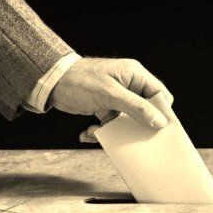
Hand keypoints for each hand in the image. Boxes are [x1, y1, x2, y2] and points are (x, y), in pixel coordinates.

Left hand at [48, 57, 173, 142]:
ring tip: (100, 131)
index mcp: (135, 75)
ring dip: (116, 130)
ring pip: (127, 120)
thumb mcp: (111, 95)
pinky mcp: (106, 107)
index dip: (161, 112)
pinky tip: (89, 132)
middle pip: (145, 110)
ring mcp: (117, 97)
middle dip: (137, 125)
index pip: (159, 94)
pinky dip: (103, 131)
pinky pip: (112, 123)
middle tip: (133, 136)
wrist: (51, 83)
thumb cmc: (80, 81)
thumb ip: (136, 107)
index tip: (158, 128)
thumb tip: (159, 121)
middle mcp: (129, 85)